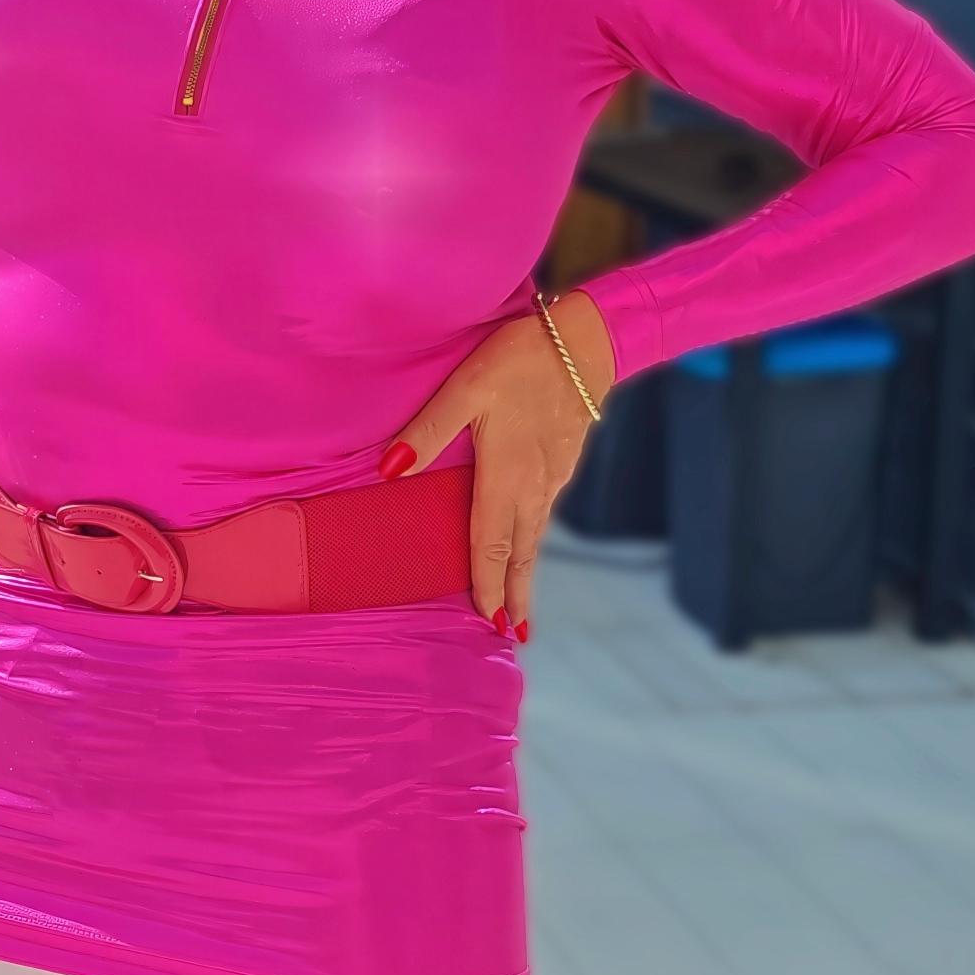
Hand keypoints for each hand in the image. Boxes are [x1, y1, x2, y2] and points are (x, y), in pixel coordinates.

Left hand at [377, 290, 615, 635]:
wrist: (586, 340)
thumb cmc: (520, 359)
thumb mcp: (465, 388)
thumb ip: (427, 431)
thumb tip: (388, 471)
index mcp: (505, 476)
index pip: (493, 545)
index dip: (489, 585)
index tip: (490, 622)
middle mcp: (534, 486)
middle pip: (523, 553)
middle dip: (516, 595)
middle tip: (514, 634)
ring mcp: (554, 475)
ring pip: (537, 535)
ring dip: (527, 572)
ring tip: (521, 604)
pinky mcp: (565, 460)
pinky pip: (545, 512)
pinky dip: (535, 540)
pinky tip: (529, 541)